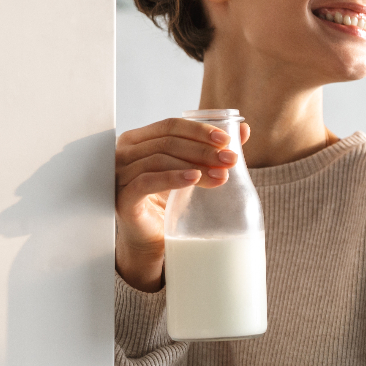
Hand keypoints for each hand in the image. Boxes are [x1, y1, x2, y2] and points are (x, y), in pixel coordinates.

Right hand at [115, 117, 250, 291]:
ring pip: (160, 159)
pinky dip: (172, 177)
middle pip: (168, 142)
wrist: (152, 239)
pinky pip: (147, 182)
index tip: (227, 140)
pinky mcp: (123, 198)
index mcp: (139, 140)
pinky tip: (194, 178)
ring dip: (194, 164)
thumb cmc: (167, 201)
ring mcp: (121, 175)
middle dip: (203, 150)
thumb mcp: (191, 170)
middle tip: (229, 159)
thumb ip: (212, 150)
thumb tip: (244, 130)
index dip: (199, 130)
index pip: (170, 126)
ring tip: (220, 175)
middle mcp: (125, 153)